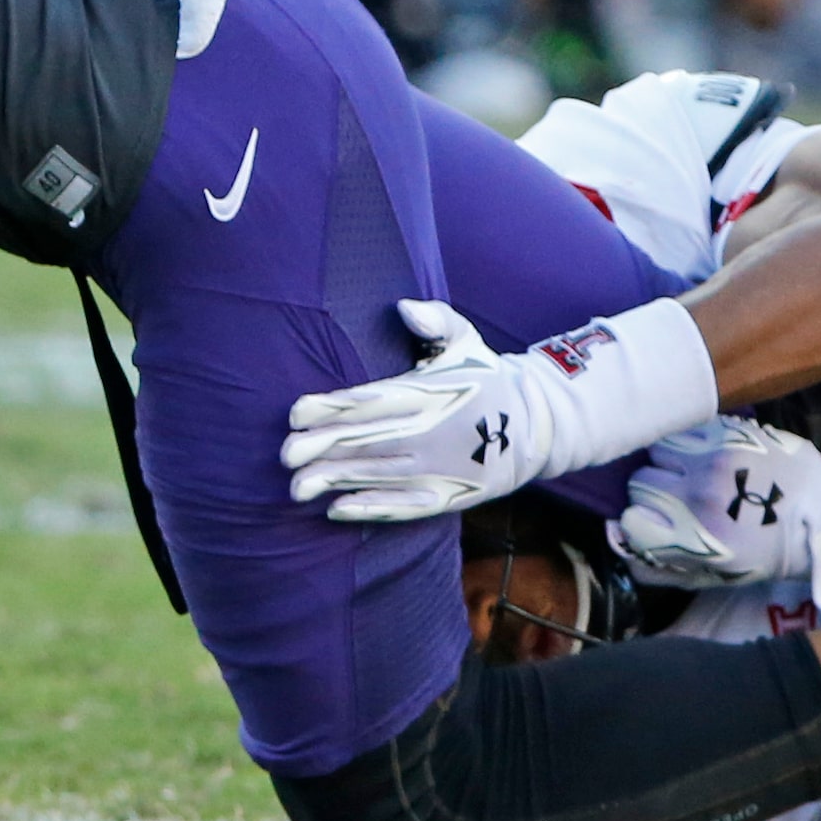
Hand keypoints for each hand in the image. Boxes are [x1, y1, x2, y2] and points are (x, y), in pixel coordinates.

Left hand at [282, 296, 718, 521]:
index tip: (295, 413)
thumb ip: (436, 321)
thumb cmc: (485, 378)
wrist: (536, 424)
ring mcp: (439, 467)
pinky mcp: (449, 495)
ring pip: (378, 475)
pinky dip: (372, 510)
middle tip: (284, 456)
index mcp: (428, 392)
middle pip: (366, 440)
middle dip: (322, 448)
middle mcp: (430, 431)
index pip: (370, 399)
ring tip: (296, 487)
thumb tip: (405, 308)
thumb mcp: (466, 340)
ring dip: (335, 481)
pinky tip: (337, 511)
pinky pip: (405, 507)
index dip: (330, 407)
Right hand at [610, 417, 820, 609]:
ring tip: (688, 470)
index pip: (629, 520)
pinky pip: (685, 428)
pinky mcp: (731, 433)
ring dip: (667, 461)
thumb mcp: (714, 576)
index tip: (656, 523)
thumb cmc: (766, 554)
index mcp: (693, 536)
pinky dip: (688, 441)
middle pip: (639, 482)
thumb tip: (619, 544)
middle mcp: (697, 495)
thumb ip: (660, 567)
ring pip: (657, 449)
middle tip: (674, 497)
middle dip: (652, 492)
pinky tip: (704, 453)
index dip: (640, 522)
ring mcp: (713, 459)